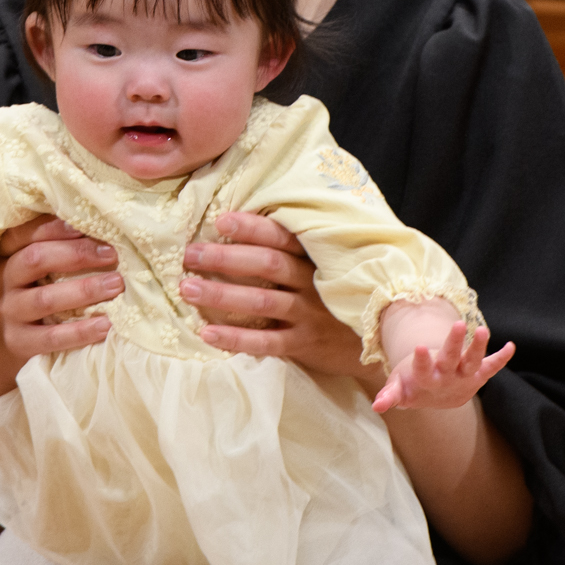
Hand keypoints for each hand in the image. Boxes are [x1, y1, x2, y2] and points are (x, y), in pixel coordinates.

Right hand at [0, 216, 114, 398]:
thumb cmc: (27, 299)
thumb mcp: (28, 272)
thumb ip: (52, 251)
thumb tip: (99, 232)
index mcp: (3, 256)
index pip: (23, 234)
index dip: (55, 228)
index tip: (88, 225)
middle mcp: (1, 281)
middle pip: (34, 260)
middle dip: (76, 254)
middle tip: (111, 254)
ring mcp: (7, 313)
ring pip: (45, 299)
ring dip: (84, 290)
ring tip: (115, 285)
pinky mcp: (17, 342)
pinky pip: (51, 337)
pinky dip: (81, 331)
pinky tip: (105, 325)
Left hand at [183, 212, 366, 381]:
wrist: (376, 342)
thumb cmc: (335, 298)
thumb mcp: (323, 269)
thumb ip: (291, 253)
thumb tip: (237, 230)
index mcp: (314, 259)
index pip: (282, 237)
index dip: (252, 228)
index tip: (221, 220)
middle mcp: (312, 283)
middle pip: (266, 264)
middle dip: (225, 257)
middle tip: (189, 254)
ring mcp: (309, 315)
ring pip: (261, 301)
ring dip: (222, 294)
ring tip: (187, 288)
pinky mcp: (304, 344)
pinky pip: (266, 341)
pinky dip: (235, 338)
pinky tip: (207, 333)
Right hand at [371, 315, 516, 414]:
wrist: (437, 398)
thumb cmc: (412, 386)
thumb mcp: (398, 389)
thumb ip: (389, 396)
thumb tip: (376, 407)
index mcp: (426, 381)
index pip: (423, 371)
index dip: (422, 361)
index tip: (420, 347)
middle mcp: (448, 379)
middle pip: (451, 361)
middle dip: (454, 343)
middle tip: (458, 324)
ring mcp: (464, 377)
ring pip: (473, 362)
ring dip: (479, 347)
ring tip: (483, 330)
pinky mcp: (477, 375)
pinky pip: (491, 367)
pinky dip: (502, 358)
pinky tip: (512, 346)